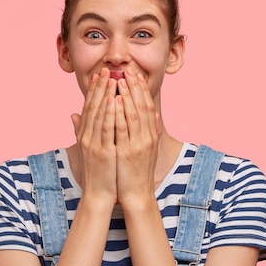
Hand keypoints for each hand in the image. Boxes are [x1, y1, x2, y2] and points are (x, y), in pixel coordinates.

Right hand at [70, 68, 118, 205]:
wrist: (98, 195)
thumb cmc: (99, 172)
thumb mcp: (89, 149)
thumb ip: (81, 130)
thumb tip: (73, 114)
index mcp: (85, 135)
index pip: (89, 107)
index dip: (93, 90)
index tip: (99, 75)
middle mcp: (87, 137)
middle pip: (93, 107)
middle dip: (99, 87)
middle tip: (105, 70)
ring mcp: (95, 144)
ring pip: (100, 115)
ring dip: (105, 95)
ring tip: (111, 79)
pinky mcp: (103, 152)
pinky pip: (108, 129)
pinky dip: (111, 113)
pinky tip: (116, 101)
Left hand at [114, 68, 159, 206]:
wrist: (137, 194)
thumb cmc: (137, 172)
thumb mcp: (144, 148)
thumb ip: (146, 131)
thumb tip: (151, 114)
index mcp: (151, 135)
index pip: (148, 106)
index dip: (142, 89)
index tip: (136, 75)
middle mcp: (147, 137)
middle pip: (142, 106)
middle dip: (135, 87)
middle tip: (129, 70)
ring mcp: (138, 144)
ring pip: (133, 115)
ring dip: (127, 96)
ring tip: (121, 80)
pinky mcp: (128, 152)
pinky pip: (123, 129)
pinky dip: (119, 114)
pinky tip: (114, 102)